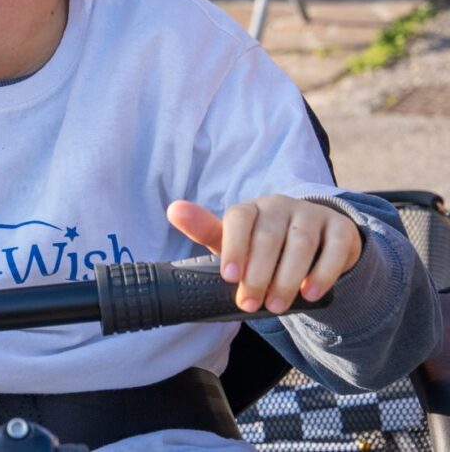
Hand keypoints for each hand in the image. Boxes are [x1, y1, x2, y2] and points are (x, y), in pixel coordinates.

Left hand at [167, 195, 361, 313]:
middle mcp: (280, 206)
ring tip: (277, 307)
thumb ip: (206, 230)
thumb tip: (173, 209)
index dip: (234, 246)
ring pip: (301, 242)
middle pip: (269, 235)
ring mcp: (311, 215)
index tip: (229, 277)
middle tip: (251, 304)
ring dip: (288, 277)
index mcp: (252, 209)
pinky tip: (311, 294)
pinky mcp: (340, 229)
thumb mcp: (235, 242)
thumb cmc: (264, 246)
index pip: (239, 217)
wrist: (316, 245)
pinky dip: (322, 272)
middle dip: (258, 273)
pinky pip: (334, 248)